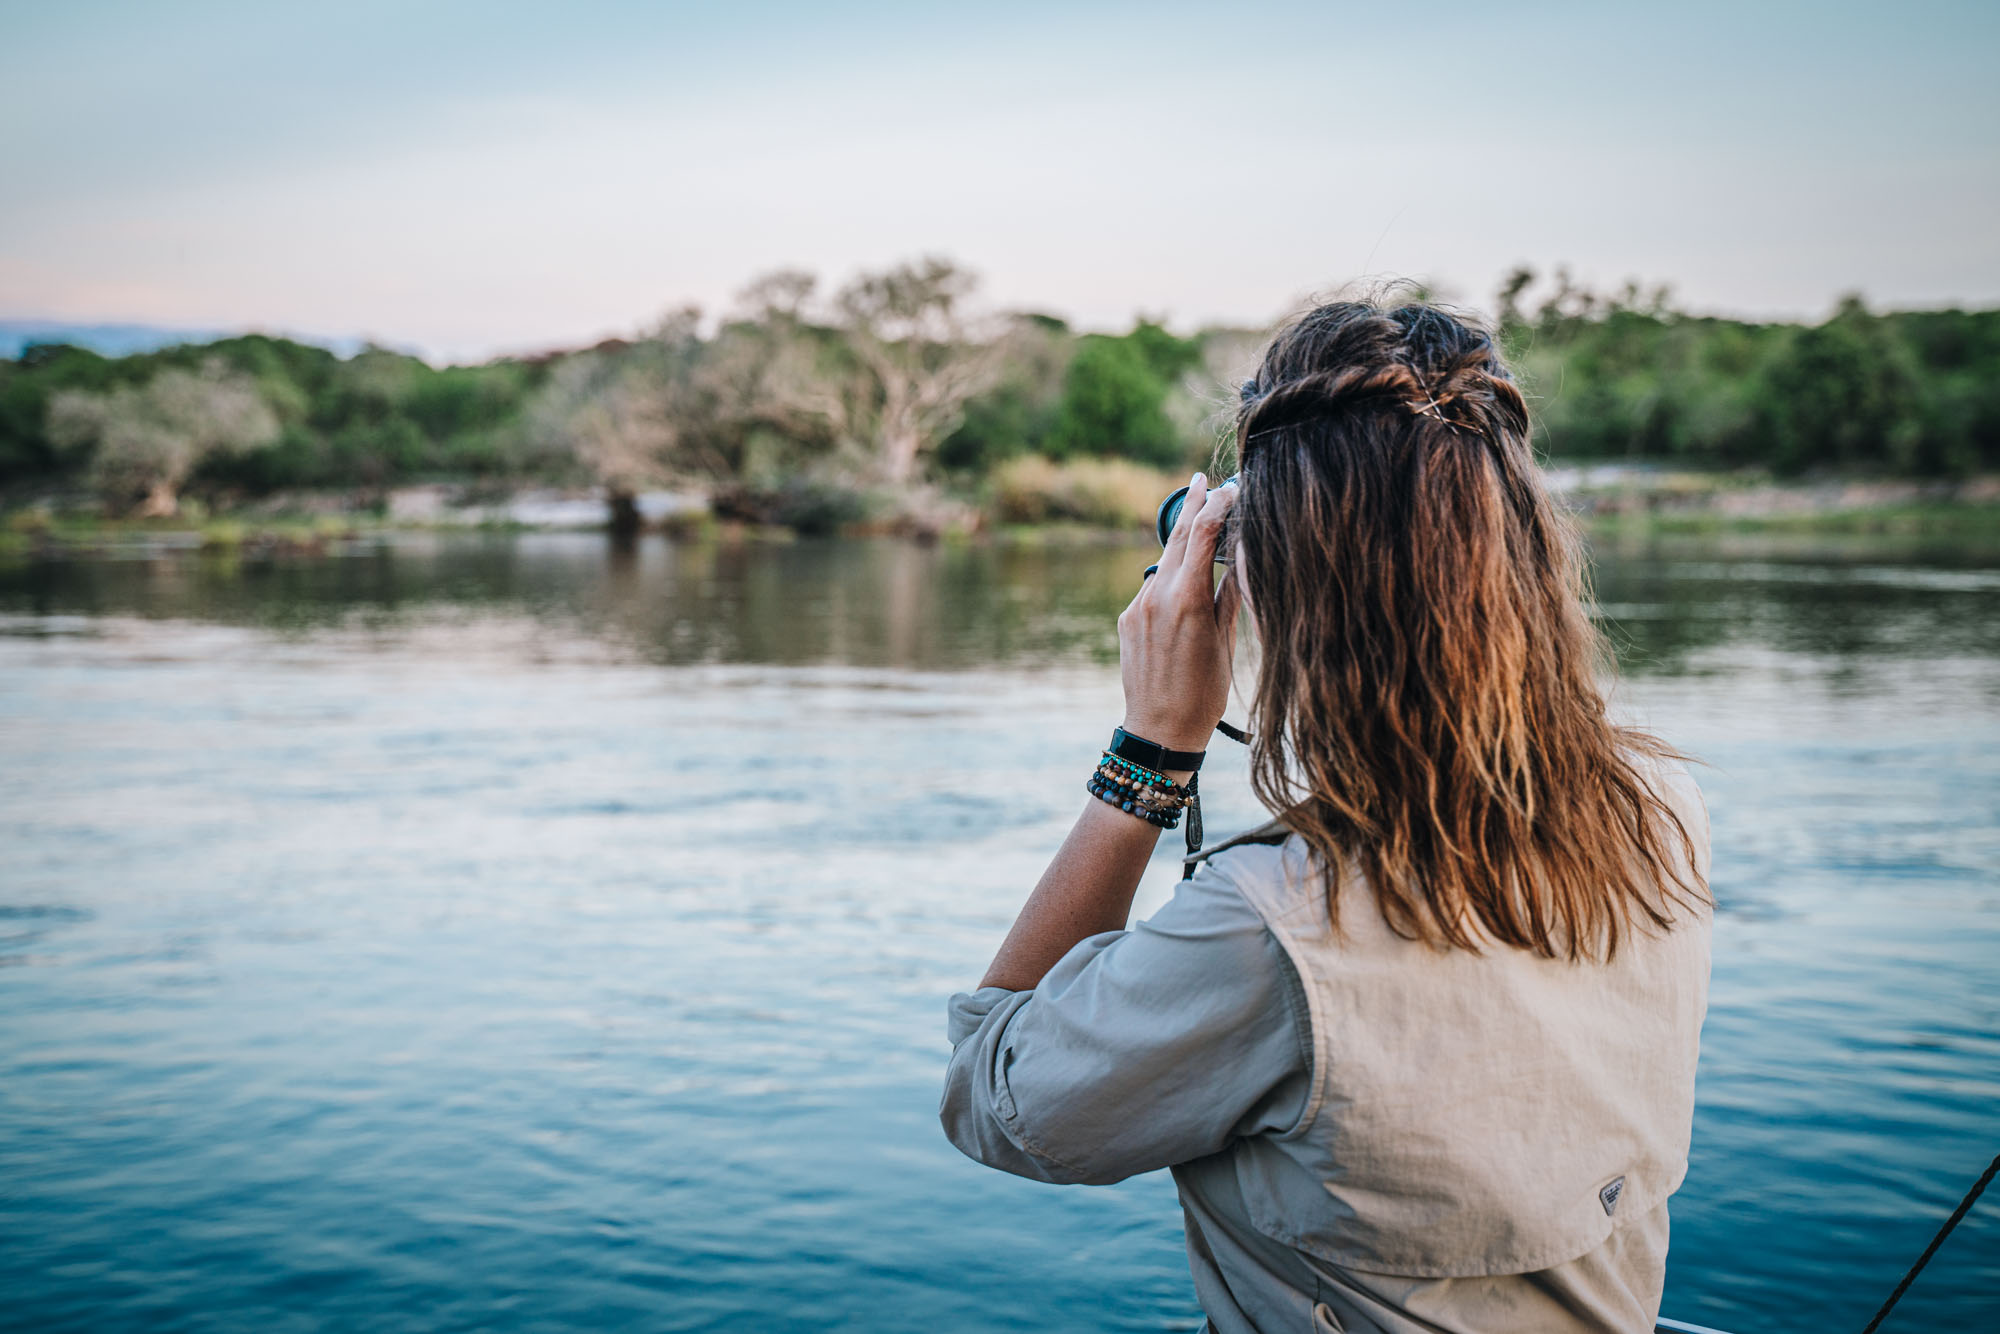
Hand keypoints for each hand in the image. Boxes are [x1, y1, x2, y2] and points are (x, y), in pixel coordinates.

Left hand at [1116, 472, 1241, 756]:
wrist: (1158, 731)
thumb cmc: (1203, 694)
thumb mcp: (1225, 644)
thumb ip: (1228, 597)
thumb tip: (1239, 561)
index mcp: (1187, 599)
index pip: (1202, 534)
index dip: (1218, 505)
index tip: (1231, 488)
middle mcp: (1157, 596)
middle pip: (1176, 537)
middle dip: (1192, 504)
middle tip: (1202, 477)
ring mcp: (1138, 606)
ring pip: (1163, 562)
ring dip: (1181, 541)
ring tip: (1198, 520)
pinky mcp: (1127, 619)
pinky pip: (1153, 587)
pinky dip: (1170, 576)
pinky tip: (1185, 581)